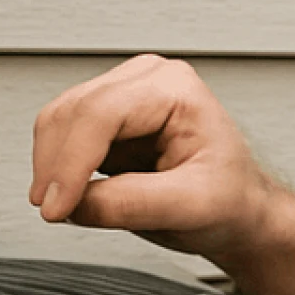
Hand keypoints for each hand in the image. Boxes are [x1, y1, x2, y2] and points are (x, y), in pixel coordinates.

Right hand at [30, 53, 294, 269]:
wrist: (241, 213)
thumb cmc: (233, 201)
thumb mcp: (194, 207)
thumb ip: (134, 203)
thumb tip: (77, 203)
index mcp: (174, 88)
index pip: (100, 113)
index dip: (70, 161)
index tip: (57, 205)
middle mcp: (145, 82)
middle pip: (71, 113)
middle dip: (55, 166)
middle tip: (55, 212)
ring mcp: (123, 98)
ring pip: (58, 123)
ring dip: (53, 168)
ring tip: (68, 208)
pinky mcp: (107, 122)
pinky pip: (62, 139)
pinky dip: (59, 169)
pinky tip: (76, 195)